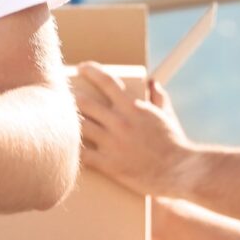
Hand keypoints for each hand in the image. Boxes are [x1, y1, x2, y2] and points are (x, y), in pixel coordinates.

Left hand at [74, 63, 195, 197]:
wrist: (180, 171)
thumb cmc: (175, 143)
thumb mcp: (167, 116)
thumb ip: (158, 98)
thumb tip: (152, 83)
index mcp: (133, 108)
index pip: (107, 81)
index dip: (91, 71)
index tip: (82, 67)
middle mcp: (120, 122)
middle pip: (85, 103)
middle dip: (71, 96)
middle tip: (62, 95)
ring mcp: (113, 143)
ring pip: (80, 127)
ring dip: (68, 122)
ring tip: (58, 119)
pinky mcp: (109, 164)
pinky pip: (83, 155)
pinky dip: (73, 150)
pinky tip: (65, 148)